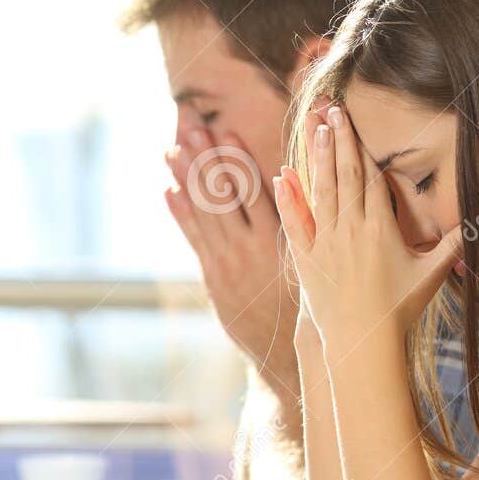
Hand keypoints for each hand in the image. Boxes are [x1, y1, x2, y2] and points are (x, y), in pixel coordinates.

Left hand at [164, 129, 297, 388]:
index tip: (225, 132)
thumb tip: (293, 186)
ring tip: (171, 150)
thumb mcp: (310, 263)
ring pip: (204, 213)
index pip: (253, 191)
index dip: (237, 160)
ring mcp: (227, 263)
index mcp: (276, 241)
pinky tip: (168, 191)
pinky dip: (182, 215)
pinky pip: (195, 240)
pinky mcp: (215, 276)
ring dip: (186, 179)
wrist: (286, 353)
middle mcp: (248, 248)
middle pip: (222, 194)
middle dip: (205, 158)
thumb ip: (300, 227)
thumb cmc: (307, 304)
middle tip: (190, 126)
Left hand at [272, 105, 460, 350]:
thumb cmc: (399, 310)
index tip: (352, 121)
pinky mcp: (306, 260)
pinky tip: (282, 175)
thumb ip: (452, 245)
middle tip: (331, 108)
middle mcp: (351, 231)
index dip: (360, 146)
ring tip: (314, 128)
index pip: (369, 178)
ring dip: (316, 158)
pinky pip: (295, 223)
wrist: (361, 343)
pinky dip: (288, 199)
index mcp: (380, 230)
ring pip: (320, 192)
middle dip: (337, 139)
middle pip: (343, 175)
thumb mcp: (430, 275)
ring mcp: (326, 244)